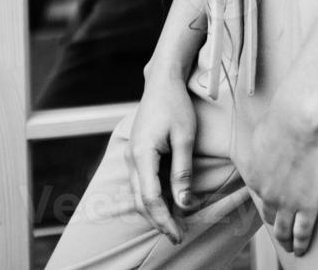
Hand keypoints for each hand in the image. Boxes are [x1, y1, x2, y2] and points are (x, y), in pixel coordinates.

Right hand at [123, 74, 198, 244]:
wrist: (162, 81)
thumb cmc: (176, 105)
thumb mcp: (185, 137)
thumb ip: (183, 171)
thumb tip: (184, 203)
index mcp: (142, 154)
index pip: (150, 198)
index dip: (164, 219)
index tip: (179, 233)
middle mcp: (132, 158)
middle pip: (141, 201)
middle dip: (159, 220)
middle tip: (178, 235)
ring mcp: (132, 155)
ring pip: (139, 194)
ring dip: (155, 211)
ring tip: (175, 224)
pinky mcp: (137, 153)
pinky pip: (142, 183)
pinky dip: (153, 197)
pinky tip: (169, 203)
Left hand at [233, 97, 317, 255]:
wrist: (296, 122)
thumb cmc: (281, 119)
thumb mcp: (260, 135)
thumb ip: (262, 148)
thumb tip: (265, 146)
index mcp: (255, 178)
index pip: (260, 197)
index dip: (268, 204)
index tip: (273, 210)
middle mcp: (267, 195)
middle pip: (271, 218)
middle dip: (276, 228)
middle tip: (281, 235)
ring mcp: (288, 203)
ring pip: (285, 230)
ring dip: (287, 241)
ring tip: (291, 247)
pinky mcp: (308, 206)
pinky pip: (303, 232)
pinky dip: (302, 244)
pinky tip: (302, 250)